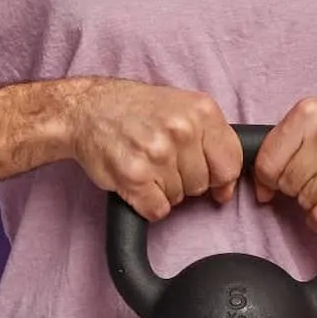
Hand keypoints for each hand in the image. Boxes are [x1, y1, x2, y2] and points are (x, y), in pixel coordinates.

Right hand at [63, 80, 243, 221]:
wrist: (86, 109)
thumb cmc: (136, 109)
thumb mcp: (183, 107)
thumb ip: (211, 140)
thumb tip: (227, 187)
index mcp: (202, 110)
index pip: (230, 163)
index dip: (222, 178)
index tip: (212, 179)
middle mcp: (182, 130)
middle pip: (204, 184)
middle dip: (186, 179)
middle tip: (163, 160)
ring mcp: (158, 153)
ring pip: (180, 198)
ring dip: (164, 189)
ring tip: (147, 164)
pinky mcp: (134, 176)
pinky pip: (157, 210)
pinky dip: (147, 204)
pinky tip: (137, 180)